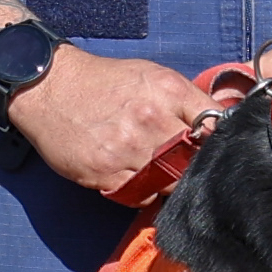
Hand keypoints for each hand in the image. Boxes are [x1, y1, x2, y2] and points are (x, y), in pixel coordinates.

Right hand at [5, 45, 218, 204]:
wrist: (50, 86)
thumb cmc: (104, 81)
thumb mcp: (153, 76)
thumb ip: (187, 100)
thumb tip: (220, 123)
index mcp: (169, 92)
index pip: (216, 126)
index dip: (221, 142)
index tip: (217, 150)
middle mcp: (151, 120)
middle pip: (195, 161)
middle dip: (195, 166)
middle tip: (187, 166)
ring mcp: (127, 149)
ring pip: (170, 183)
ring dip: (169, 181)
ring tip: (161, 171)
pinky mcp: (105, 172)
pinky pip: (140, 195)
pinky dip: (143, 190)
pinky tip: (136, 175)